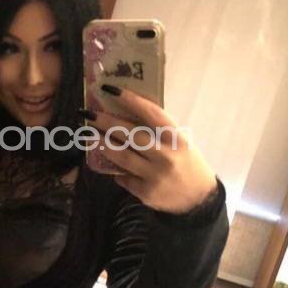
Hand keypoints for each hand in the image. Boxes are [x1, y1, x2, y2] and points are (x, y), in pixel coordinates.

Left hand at [87, 86, 217, 213]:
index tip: (110, 89)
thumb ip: (158, 131)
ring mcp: (155, 175)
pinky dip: (116, 170)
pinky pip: (124, 177)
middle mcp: (166, 156)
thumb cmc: (186, 162)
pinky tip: (109, 164)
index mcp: (177, 138)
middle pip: (131, 134)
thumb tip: (124, 112)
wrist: (199, 199)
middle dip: (106, 122)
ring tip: (88, 135)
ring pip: (122, 156)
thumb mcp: (179, 142)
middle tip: (87, 114)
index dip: (130, 100)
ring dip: (102, 144)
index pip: (151, 113)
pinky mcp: (146, 192)